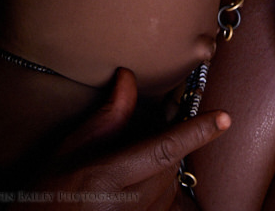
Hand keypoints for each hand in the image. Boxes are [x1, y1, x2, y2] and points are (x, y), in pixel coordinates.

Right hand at [15, 68, 229, 210]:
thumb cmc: (51, 190)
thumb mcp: (73, 148)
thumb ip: (109, 114)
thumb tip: (128, 77)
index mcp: (108, 177)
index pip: (163, 150)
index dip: (196, 132)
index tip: (224, 118)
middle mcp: (127, 204)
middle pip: (169, 164)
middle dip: (166, 144)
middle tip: (142, 139)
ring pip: (170, 185)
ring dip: (162, 169)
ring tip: (128, 170)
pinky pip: (164, 205)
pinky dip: (158, 189)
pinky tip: (134, 188)